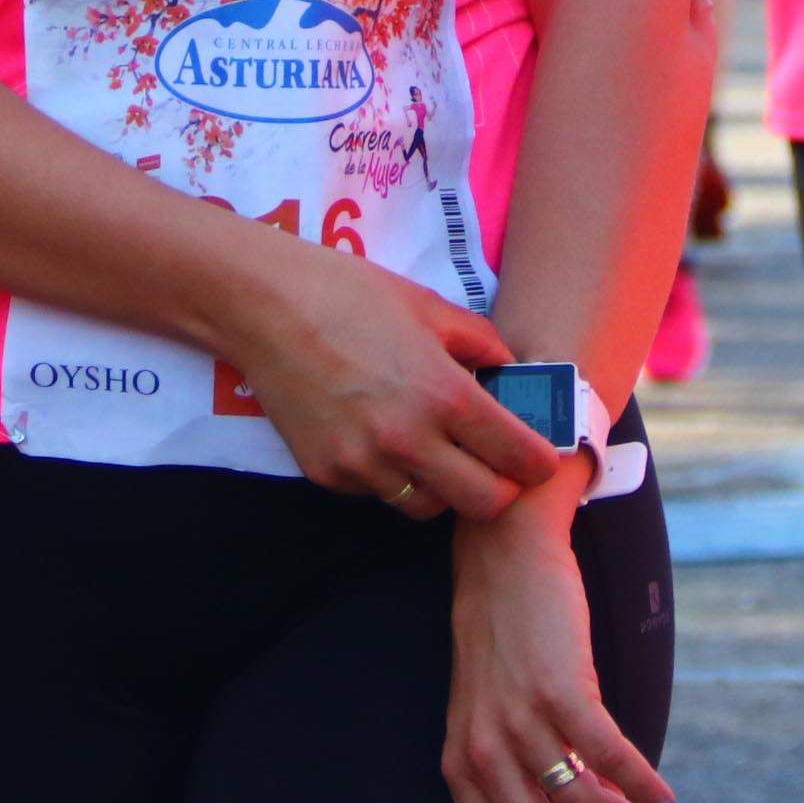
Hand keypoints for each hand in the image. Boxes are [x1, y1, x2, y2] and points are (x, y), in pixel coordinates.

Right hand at [213, 237, 561, 522]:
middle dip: (499, 489)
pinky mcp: (329, 474)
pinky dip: (392, 477)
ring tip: (436, 451)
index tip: (538, 456)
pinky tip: (383, 438)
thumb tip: (510, 373)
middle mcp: (409, 441)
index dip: (538, 461)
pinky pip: (379, 493)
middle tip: (495, 465)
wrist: (265, 306)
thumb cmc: (351, 295)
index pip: (518, 458)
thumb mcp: (430, 307)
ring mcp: (365, 464)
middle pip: (483, 504)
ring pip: (428, 508)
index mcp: (445, 396)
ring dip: (443, 488)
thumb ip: (481, 345)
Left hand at [444, 506, 675, 802]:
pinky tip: (665, 796)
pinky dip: (643, 786)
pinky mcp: (559, 687)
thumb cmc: (503, 628)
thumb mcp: (492, 707)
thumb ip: (522, 762)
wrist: (503, 546)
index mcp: (461, 759)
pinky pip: (610, 757)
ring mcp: (519, 718)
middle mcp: (483, 748)